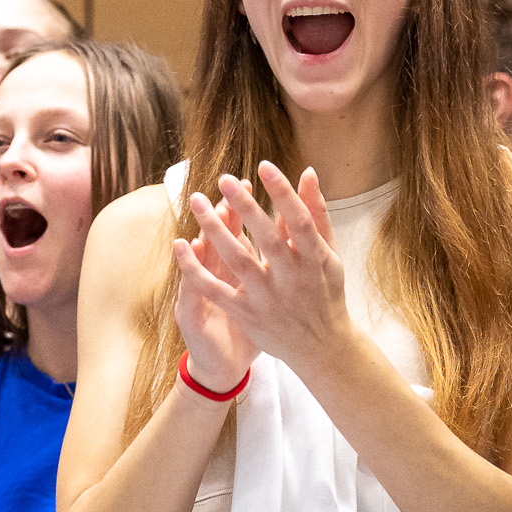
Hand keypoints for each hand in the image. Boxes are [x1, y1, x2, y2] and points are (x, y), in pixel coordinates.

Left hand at [172, 164, 355, 375]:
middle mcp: (292, 276)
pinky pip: (217, 290)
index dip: (282, 192)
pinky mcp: (247, 314)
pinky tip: (182, 247)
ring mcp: (268, 296)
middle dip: (244, 206)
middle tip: (224, 179)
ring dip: (216, 230)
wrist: (322, 346)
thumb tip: (309, 172)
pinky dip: (197, 269)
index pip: (299, 219)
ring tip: (197, 204)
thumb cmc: (326, 292)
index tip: (264, 165)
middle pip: (266, 236)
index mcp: (315, 258)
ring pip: (238, 259)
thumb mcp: (330, 253)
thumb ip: (318, 212)